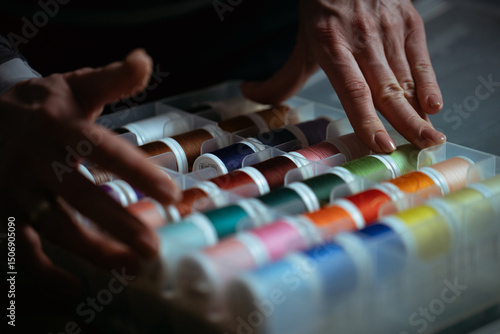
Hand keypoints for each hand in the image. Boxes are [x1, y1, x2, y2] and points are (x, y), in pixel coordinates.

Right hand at [0, 49, 179, 293]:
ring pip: (56, 225)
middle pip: (82, 196)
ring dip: (94, 250)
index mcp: (61, 126)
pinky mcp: (7, 210)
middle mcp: (38, 159)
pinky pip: (22, 246)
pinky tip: (75, 288)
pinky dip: (45, 271)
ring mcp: (20, 188)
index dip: (139, 173)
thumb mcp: (74, 85)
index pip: (106, 152)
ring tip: (131, 266)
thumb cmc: (39, 105)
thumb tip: (145, 60)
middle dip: (119, 223)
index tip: (172, 195)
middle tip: (153, 245)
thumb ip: (112, 78)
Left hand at [241, 0, 445, 152]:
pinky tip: (434, 105)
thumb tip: (248, 93)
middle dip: (406, 123)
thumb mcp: (302, 44)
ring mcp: (388, 31)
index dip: (368, 120)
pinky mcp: (409, 22)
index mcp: (332, 47)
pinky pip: (420, 58)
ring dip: (419, 111)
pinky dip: (429, 82)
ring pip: (405, 79)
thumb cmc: (322, 10)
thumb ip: (281, 77)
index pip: (353, 91)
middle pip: (386, 90)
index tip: (381, 145)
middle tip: (421, 148)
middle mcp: (363, 41)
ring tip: (432, 137)